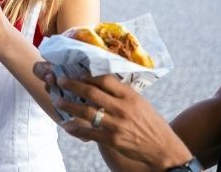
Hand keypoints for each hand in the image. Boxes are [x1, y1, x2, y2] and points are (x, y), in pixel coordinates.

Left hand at [33, 62, 191, 168]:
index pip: (104, 79)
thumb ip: (123, 94)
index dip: (88, 75)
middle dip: (72, 85)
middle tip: (60, 81)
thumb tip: (104, 82)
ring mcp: (116, 124)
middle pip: (91, 92)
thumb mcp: (141, 103)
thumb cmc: (152, 123)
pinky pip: (89, 133)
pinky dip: (76, 129)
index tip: (77, 72)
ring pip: (86, 112)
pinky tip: (67, 126)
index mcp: (129, 96)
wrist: (163, 148)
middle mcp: (121, 108)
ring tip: (58, 101)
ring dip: (69, 105)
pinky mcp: (112, 139)